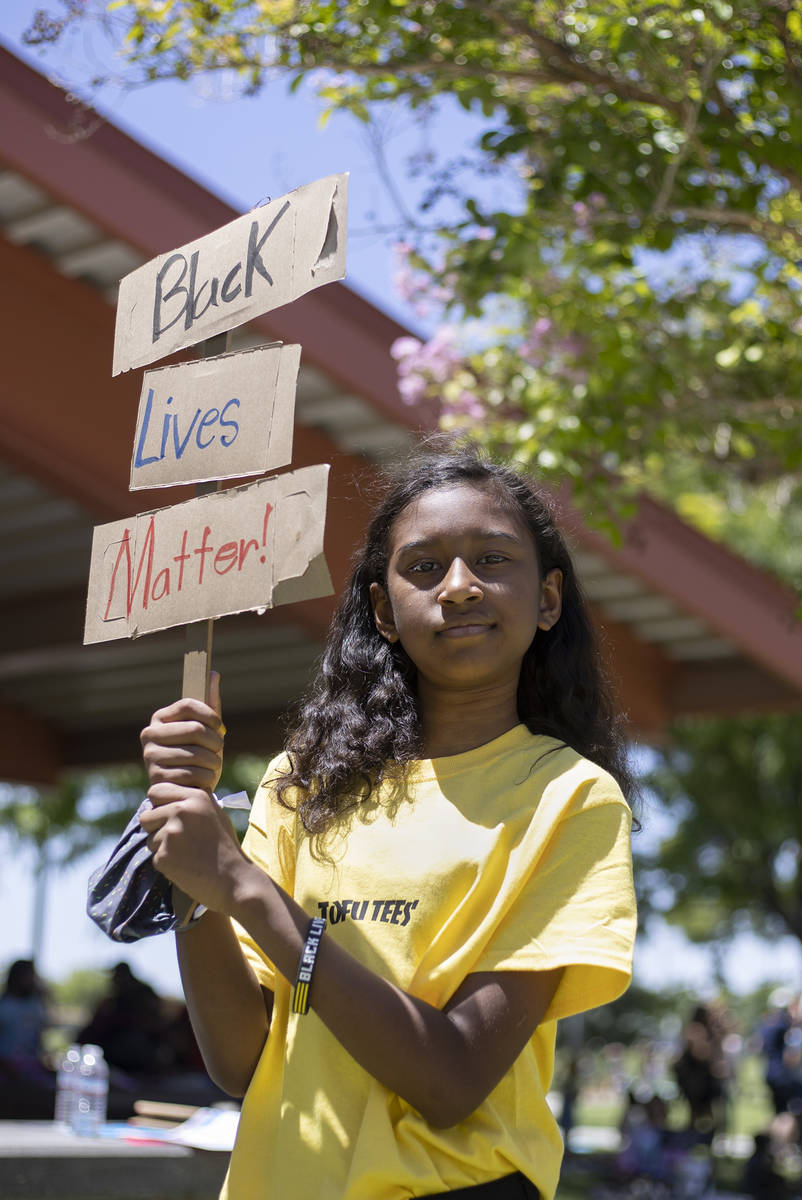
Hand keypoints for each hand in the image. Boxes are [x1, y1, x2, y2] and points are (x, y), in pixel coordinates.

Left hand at [139, 786, 254, 912]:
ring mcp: (171, 834)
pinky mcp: (164, 856)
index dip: (158, 803)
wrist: (234, 879)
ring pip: (149, 838)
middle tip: (176, 838)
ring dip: (162, 847)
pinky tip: (186, 866)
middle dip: (155, 827)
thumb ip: (193, 800)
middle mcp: (181, 811)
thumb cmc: (225, 847)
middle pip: (146, 816)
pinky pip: (155, 857)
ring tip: (186, 853)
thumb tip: (169, 793)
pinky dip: (167, 863)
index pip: (156, 790)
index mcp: (196, 797)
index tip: (166, 814)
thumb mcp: (216, 813)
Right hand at [140, 671, 224, 799]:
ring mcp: (150, 757)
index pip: (188, 704)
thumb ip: (209, 704)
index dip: (210, 715)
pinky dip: (207, 778)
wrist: (186, 791)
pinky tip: (203, 781)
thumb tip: (213, 674)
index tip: (220, 726)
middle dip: (215, 741)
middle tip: (218, 749)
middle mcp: (149, 735)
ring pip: (197, 753)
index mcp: (160, 718)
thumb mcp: (205, 730)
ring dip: (214, 762)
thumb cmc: (197, 755)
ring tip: (212, 766)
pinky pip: (194, 774)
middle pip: (195, 729)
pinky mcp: (157, 779)